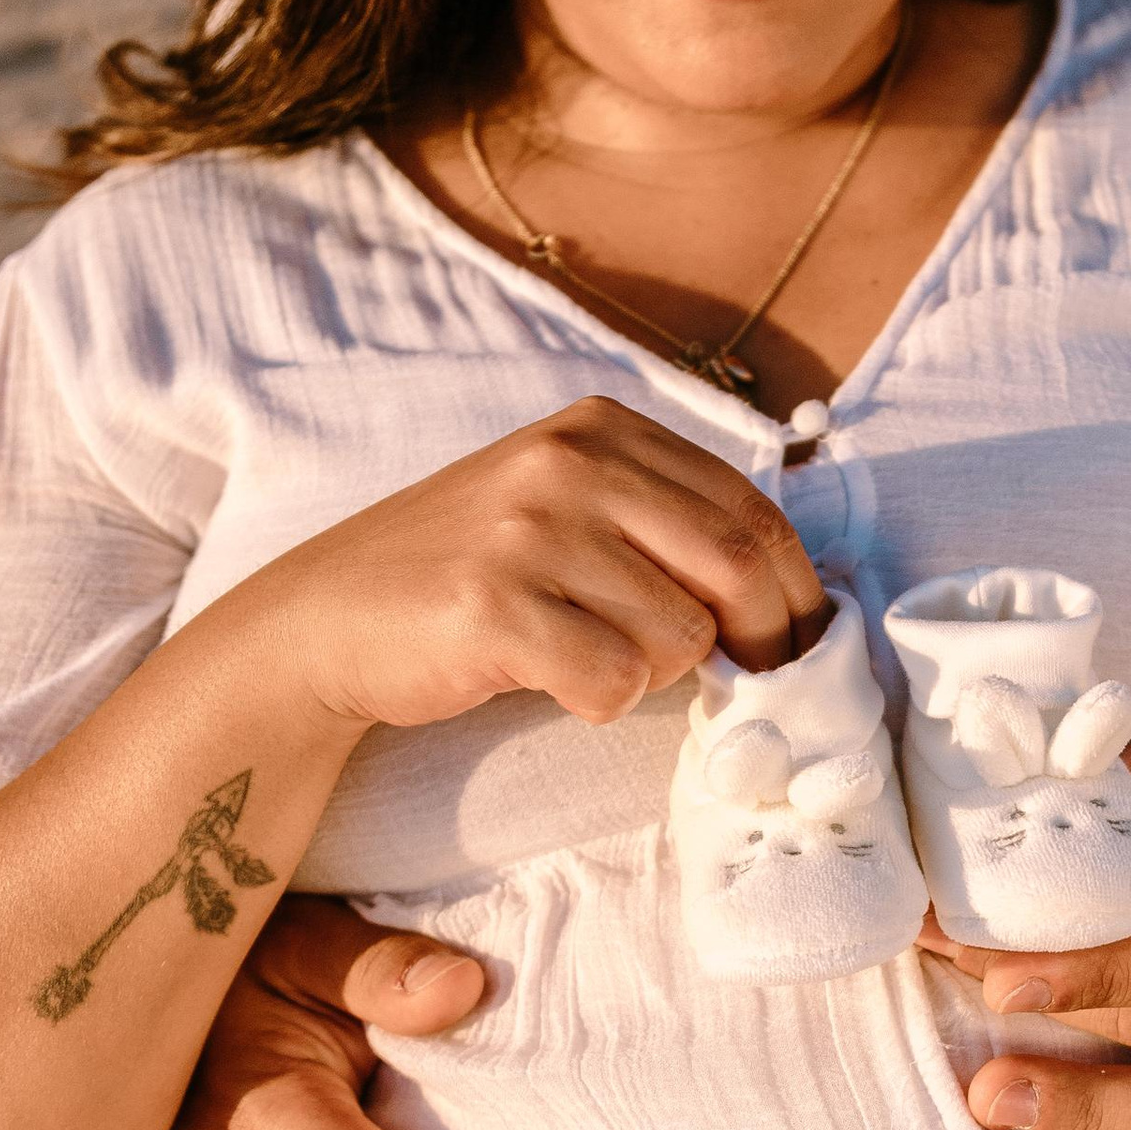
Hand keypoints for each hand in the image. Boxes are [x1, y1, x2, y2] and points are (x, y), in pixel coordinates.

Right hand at [247, 394, 824, 739]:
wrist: (325, 618)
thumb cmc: (466, 573)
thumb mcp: (564, 505)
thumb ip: (661, 523)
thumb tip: (785, 598)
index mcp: (602, 429)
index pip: (749, 511)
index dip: (795, 591)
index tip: (805, 647)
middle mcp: (570, 463)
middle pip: (735, 568)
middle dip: (762, 644)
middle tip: (752, 689)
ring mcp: (531, 530)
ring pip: (678, 637)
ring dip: (650, 673)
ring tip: (585, 656)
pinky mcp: (495, 605)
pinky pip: (613, 680)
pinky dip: (597, 700)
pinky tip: (549, 679)